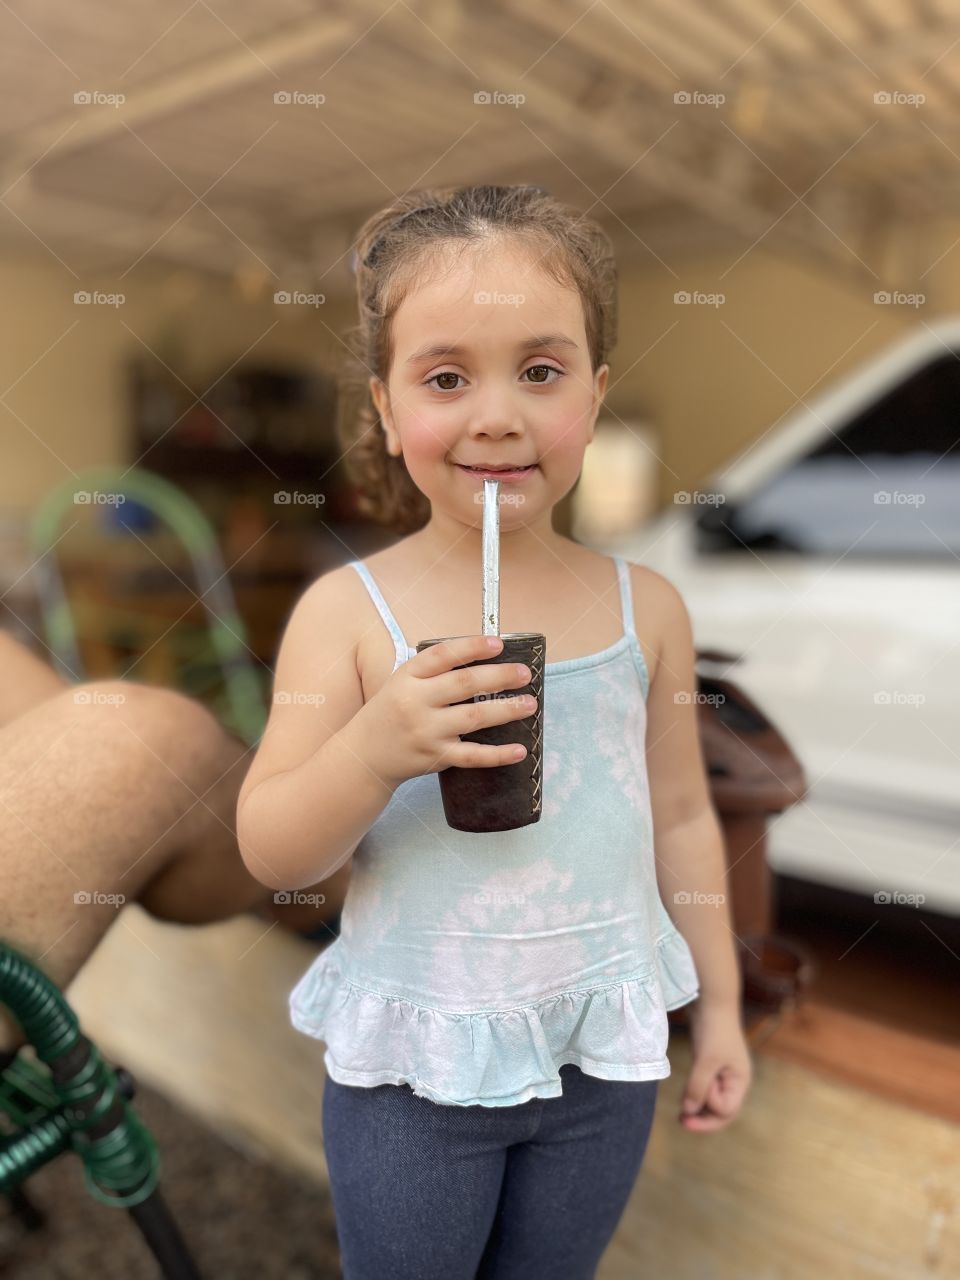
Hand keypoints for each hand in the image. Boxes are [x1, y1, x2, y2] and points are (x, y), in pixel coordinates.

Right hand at [354, 635, 538, 787]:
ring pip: (473, 718)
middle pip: (464, 684)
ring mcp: (426, 731)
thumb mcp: (402, 682)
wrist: (365, 754)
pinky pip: (472, 756)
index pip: (443, 655)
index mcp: (407, 677)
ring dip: (506, 710)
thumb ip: (435, 671)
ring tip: (529, 703)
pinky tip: (520, 750)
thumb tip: (486, 658)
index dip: (472, 647)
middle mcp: (415, 702)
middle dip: (499, 676)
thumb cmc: (392, 711)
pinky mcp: (436, 757)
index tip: (498, 643)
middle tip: (524, 673)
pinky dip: (498, 755)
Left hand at [677, 1000, 751, 1131]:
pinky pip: (705, 1088)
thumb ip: (698, 1087)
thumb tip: (689, 1112)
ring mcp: (723, 1072)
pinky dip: (696, 1094)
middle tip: (682, 1123)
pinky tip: (685, 1099)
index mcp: (740, 1081)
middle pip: (722, 1110)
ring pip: (712, 1100)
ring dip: (698, 1108)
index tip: (700, 1087)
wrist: (711, 1000)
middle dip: (704, 1119)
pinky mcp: (711, 1064)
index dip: (710, 1105)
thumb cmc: (713, 1030)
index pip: (727, 1109)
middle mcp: (734, 1080)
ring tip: (681, 1117)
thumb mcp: (705, 1060)